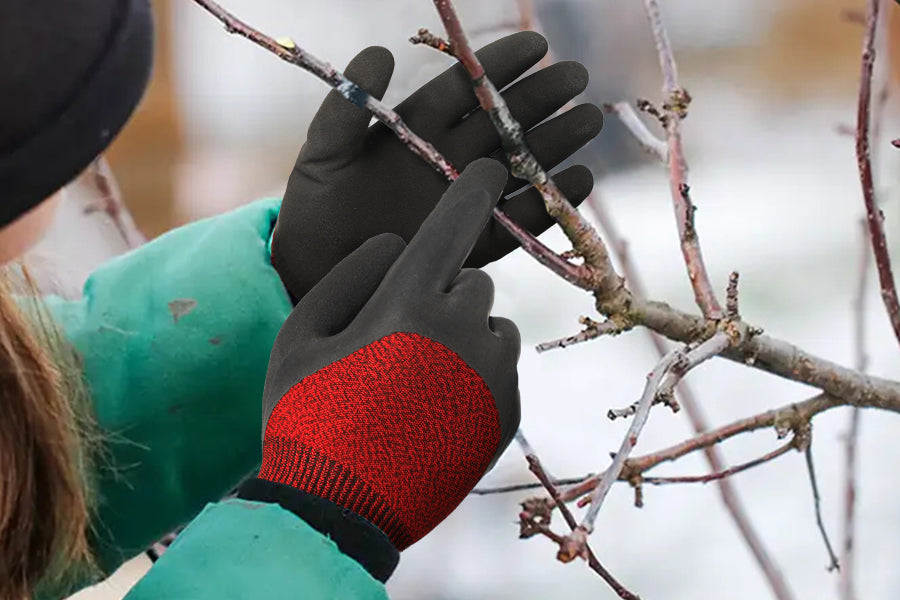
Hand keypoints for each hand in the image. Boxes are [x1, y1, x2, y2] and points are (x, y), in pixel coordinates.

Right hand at [258, 159, 520, 549]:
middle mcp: (464, 329)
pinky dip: (472, 375)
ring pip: (489, 324)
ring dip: (461, 333)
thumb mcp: (299, 334)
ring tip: (411, 379)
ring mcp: (492, 375)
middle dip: (441, 292)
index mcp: (410, 301)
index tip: (491, 168)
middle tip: (395, 336)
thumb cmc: (306, 414)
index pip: (456, 224)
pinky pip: (499, 368)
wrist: (337, 509)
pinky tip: (428, 407)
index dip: (474, 188)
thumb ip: (349, 274)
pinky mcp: (507, 412)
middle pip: (471, 279)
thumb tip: (395, 244)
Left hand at [272, 31, 601, 299]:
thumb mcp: (323, 155)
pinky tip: (578, 180)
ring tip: (587, 122)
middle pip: (502, 122)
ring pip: (519, 165)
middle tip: (575, 78)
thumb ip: (347, 107)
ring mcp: (463, 200)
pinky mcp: (473, 243)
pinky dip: (550, 203)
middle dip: (539, 99)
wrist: (312, 278)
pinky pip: (520, 220)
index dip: (498, 66)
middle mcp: (446, 160)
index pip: (464, 88)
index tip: (535, 46)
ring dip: (553, 144)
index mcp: (415, 129)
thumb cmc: (312, 214)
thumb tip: (379, 51)